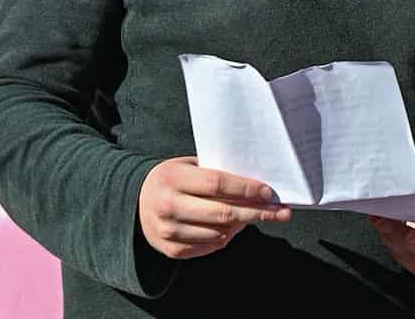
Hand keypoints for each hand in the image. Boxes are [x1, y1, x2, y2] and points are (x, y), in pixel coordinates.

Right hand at [138, 157, 291, 259]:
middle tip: (280, 212)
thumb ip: (214, 174)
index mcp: (174, 178)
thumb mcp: (187, 166)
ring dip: (243, 225)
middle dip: (257, 212)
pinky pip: (210, 246)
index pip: (218, 184)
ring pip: (219, 233)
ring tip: (257, 216)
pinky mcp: (171, 249)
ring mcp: (169, 231)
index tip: (269, 192)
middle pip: (223, 213)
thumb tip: (255, 186)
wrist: (134, 201)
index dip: (247, 188)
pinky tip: (235, 227)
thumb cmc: (170, 178)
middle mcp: (170, 205)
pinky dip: (227, 237)